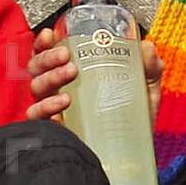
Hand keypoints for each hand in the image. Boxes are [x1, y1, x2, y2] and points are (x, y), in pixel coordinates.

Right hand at [25, 23, 160, 124]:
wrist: (134, 149)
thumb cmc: (133, 115)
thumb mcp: (143, 87)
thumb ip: (148, 67)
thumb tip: (147, 47)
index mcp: (72, 74)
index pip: (49, 53)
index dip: (43, 42)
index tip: (50, 34)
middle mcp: (58, 89)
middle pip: (38, 67)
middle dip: (48, 56)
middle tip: (67, 55)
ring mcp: (54, 109)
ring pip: (37, 87)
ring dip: (50, 76)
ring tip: (71, 73)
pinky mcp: (56, 129)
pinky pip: (38, 116)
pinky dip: (46, 107)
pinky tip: (62, 102)